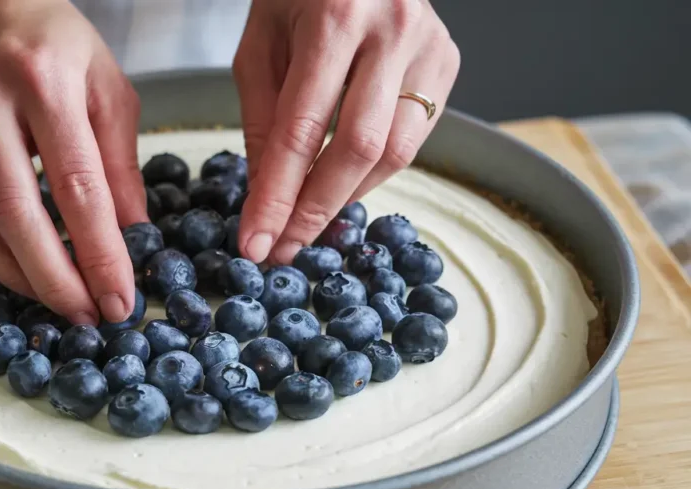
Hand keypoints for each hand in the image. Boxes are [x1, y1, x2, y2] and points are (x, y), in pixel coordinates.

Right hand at [0, 0, 144, 325]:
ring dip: (22, 277)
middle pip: (19, 215)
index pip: (77, 186)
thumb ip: (119, 161)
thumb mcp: (104, 85)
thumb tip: (134, 233)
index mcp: (45, 83)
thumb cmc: (50, 43)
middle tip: (89, 318)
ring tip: (61, 305)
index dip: (100, 252)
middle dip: (57, 280)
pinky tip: (26, 271)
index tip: (121, 298)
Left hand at [233, 0, 459, 263]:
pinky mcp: (449, 61)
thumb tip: (266, 196)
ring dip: (347, 196)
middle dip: (315, 211)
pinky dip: (375, 169)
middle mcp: (393, 30)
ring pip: (395, 151)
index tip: (255, 243)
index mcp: (335, 17)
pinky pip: (414, 137)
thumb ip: (262, 118)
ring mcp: (429, 45)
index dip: (276, 196)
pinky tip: (343, 181)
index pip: (301, 130)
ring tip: (308, 219)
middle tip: (284, 249)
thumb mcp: (261, 41)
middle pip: (357, 149)